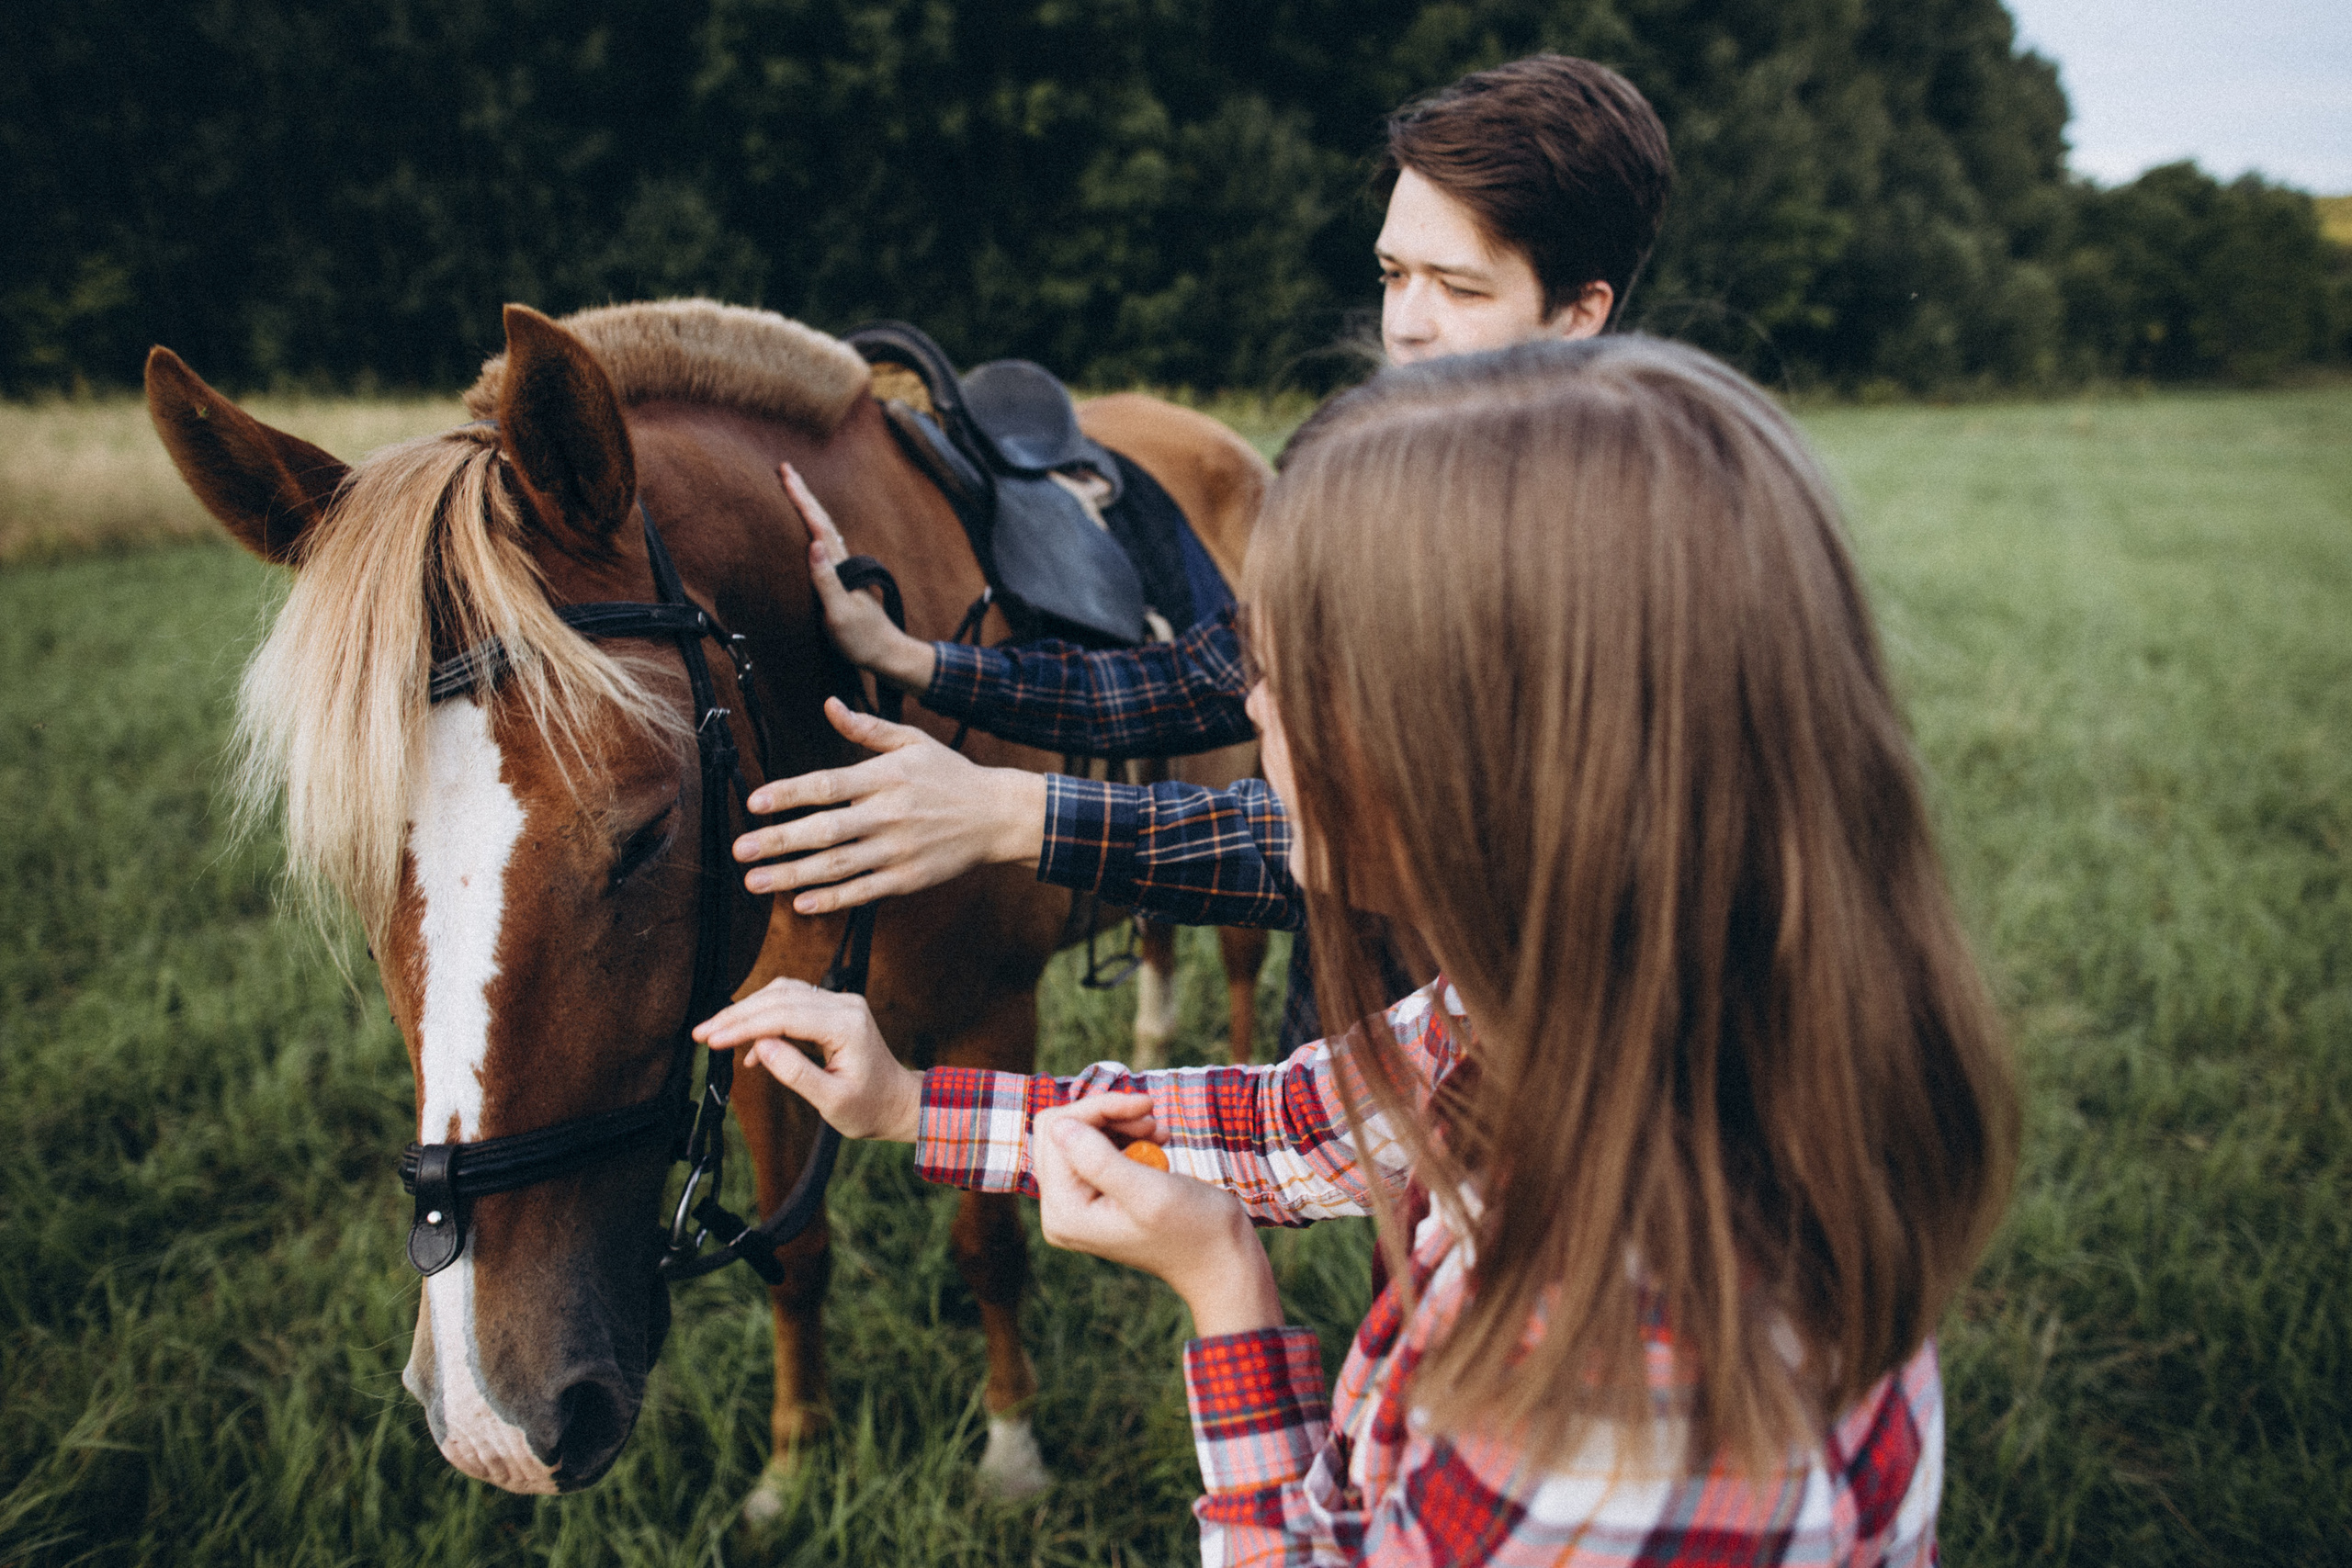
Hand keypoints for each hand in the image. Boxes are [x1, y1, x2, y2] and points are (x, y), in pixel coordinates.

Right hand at [693, 978, 922, 1141]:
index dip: (744, 1026)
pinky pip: (792, 1002)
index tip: (712, 1040)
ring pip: (783, 994)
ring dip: (747, 1011)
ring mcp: (840, 1003)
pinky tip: (751, 1049)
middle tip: (701, 1033)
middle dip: (737, 1015)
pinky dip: (765, 1017)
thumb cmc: (868, 1107)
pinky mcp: (833, 1008)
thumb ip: (795, 1072)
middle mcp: (844, 1005)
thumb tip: (759, 1047)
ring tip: (715, 1033)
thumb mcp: (831, 1101)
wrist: (897, 1102)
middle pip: (780, 998)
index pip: (785, 1015)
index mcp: (846, 1025)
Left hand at [734, 697, 1046, 912]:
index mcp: (884, 777)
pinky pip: (863, 891)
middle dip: (779, 841)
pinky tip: (800, 903)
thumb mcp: (913, 741)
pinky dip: (832, 899)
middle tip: (739, 850)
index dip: (788, 794)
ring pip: (837, 866)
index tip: (754, 803)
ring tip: (754, 882)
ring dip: (792, 875)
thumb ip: (867, 729)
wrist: (998, 816)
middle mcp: (888, 814)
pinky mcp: (908, 878)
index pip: (827, 785)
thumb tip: (829, 704)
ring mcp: (897, 849)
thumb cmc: (950, 775)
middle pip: (825, 829)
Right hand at [783, 462, 937, 693]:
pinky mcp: (844, 582)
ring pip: (825, 529)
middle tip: (785, 469)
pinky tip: (813, 529)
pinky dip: (815, 528)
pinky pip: (826, 545)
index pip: (818, 526)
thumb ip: (826, 580)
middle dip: (803, 494)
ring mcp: (846, 571)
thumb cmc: (862, 639)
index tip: (785, 476)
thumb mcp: (839, 613)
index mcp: (841, 567)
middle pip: (822, 520)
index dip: (801, 499)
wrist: (887, 654)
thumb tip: (814, 545)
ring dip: (809, 508)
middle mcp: (845, 563)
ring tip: (794, 489)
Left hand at [1032, 1096, 1282, 1338]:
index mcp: (1064, 1211)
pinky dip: (1127, 1135)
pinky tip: (1158, 1142)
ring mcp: (1076, 1201)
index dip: (1101, 1109)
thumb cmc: (1192, 1229)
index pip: (1057, 1130)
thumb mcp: (1149, 1192)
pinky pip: (1096, 1145)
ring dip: (1122, 1123)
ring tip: (1160, 1134)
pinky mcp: (1094, 1194)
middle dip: (1109, 1115)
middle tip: (1152, 1120)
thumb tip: (1059, 1125)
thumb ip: (1099, 1160)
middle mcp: (1060, 1208)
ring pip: (1080, 1131)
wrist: (1219, 1259)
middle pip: (1062, 1128)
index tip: (1147, 1106)